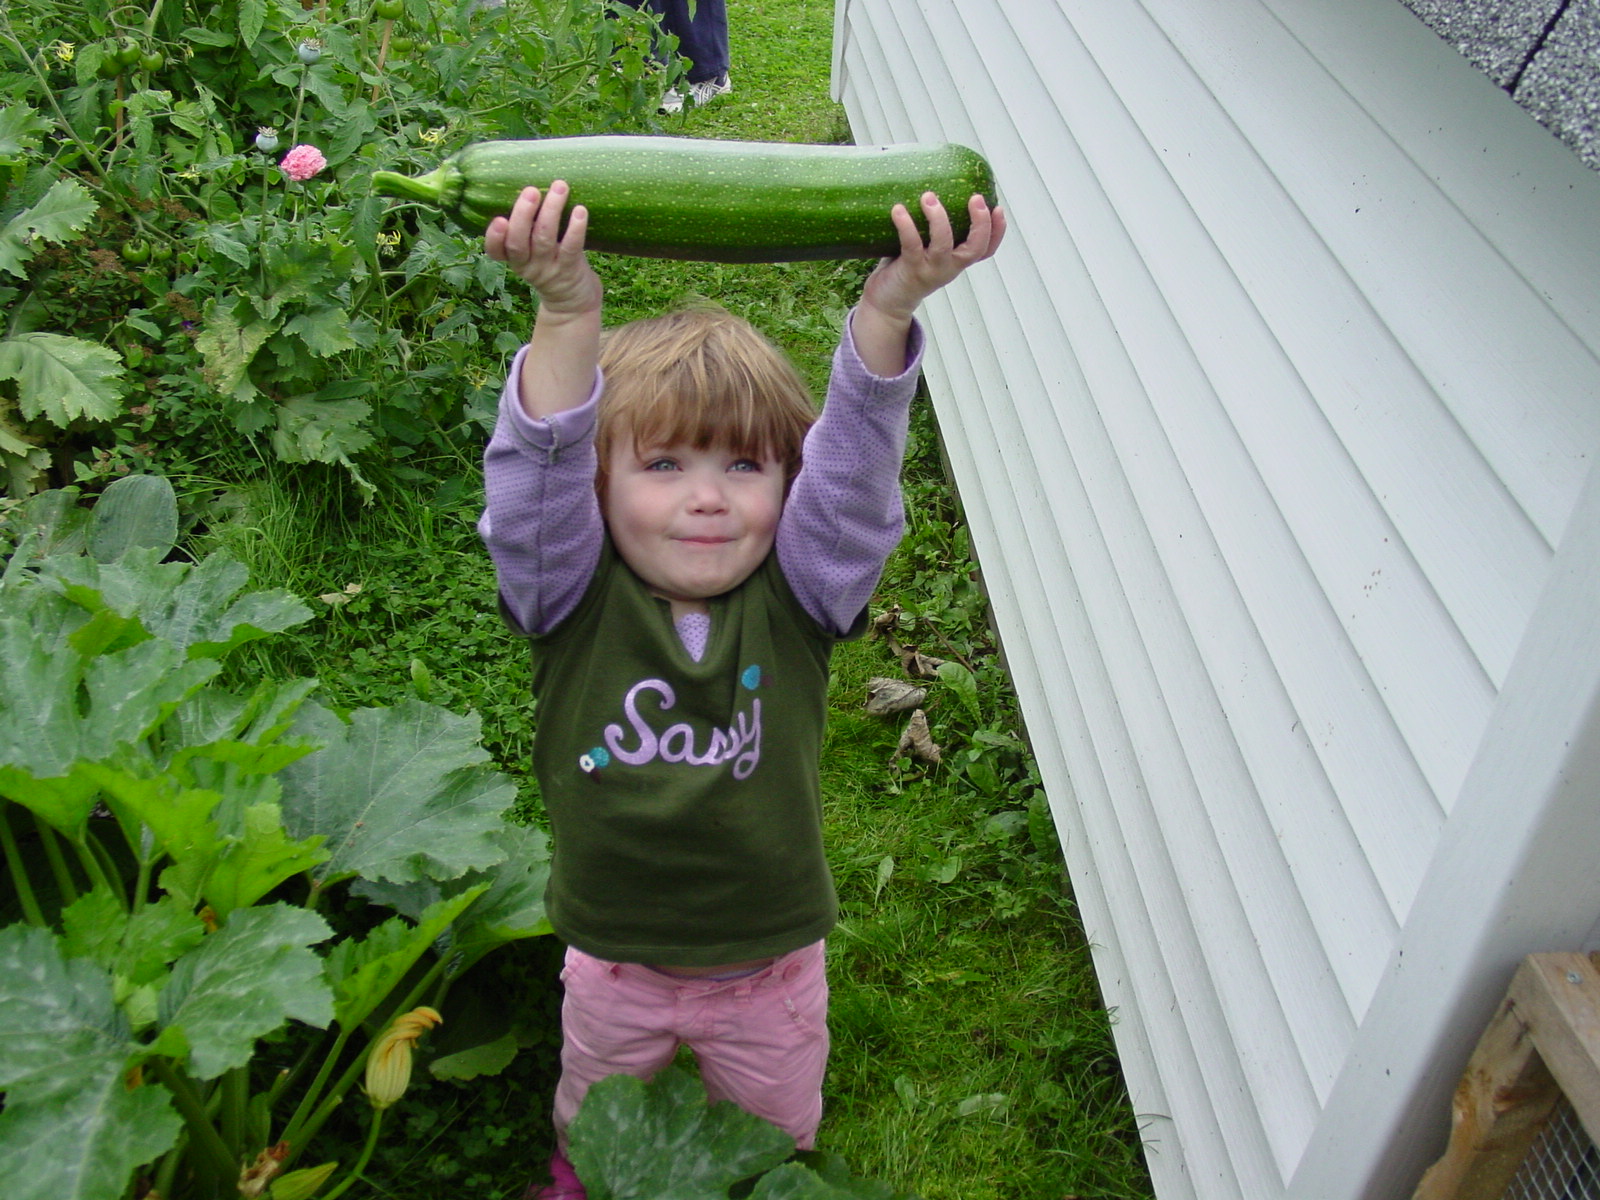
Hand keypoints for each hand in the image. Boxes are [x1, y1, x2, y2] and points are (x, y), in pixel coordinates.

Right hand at [484, 181, 601, 316]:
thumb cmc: (552, 263)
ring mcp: (549, 269)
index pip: (495, 250)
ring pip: (544, 239)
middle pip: (518, 241)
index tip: (498, 219)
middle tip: (531, 190)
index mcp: (514, 258)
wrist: (573, 301)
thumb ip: (526, 224)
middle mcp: (528, 265)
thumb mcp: (533, 249)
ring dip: (551, 211)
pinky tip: (580, 211)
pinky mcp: (570, 270)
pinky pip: (571, 248)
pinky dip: (576, 228)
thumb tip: (529, 175)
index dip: (493, 237)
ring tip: (559, 187)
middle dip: (523, 214)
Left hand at [859, 191, 1006, 323]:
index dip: (998, 231)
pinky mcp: (911, 270)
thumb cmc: (904, 267)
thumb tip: (928, 181)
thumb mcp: (925, 245)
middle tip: (975, 198)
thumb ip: (931, 223)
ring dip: (938, 218)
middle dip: (980, 223)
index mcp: (957, 261)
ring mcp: (931, 270)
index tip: (999, 208)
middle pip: (976, 248)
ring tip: (928, 196)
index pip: (986, 249)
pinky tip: (898, 209)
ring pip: (944, 245)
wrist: (887, 302)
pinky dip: (906, 226)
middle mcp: (949, 267)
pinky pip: (911, 245)